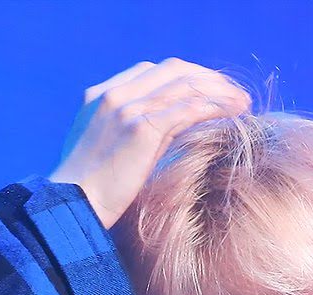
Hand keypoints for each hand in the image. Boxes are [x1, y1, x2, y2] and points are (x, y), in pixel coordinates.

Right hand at [48, 58, 251, 228]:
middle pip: (172, 70)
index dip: (185, 77)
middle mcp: (113, 94)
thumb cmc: (87, 193)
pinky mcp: (140, 127)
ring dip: (218, 90)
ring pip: (184, 84)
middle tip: (232, 93)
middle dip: (207, 78)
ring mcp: (126, 107)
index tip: (208, 92)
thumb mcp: (107, 154)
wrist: (70, 206)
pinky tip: (232, 112)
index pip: (151, 71)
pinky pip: (187, 107)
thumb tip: (166, 133)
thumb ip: (131, 135)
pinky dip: (213, 106)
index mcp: (100, 95)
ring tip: (242, 103)